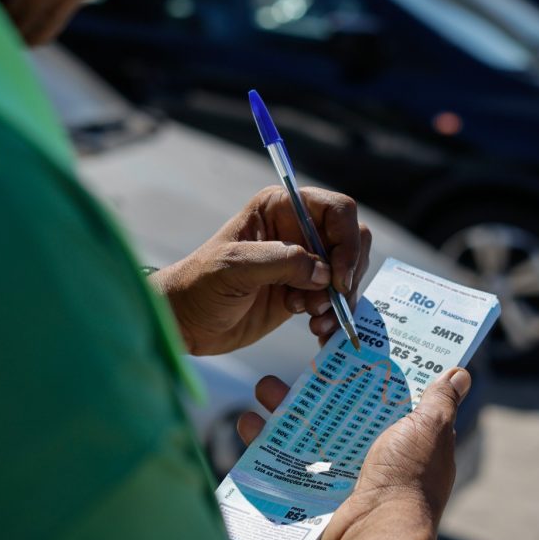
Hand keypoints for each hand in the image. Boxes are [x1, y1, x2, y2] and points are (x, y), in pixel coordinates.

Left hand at [151, 186, 371, 355]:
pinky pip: (336, 300)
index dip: (346, 241)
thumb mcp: (234, 267)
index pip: (337, 210)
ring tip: (314, 321)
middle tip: (328, 303)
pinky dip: (335, 317)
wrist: (186, 323)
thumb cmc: (200, 285)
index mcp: (281, 208)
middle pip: (352, 241)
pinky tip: (318, 331)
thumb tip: (324, 273)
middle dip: (347, 274)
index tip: (338, 278)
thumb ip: (280, 262)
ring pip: (347, 273)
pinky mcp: (303, 292)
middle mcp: (298, 230)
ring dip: (340, 301)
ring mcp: (303, 262)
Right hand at [236, 367, 470, 539]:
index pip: (385, 395)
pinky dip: (264, 442)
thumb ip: (440, 402)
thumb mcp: (428, 430)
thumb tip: (460, 374)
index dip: (367, 370)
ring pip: (308, 431)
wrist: (374, 537)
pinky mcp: (315, 491)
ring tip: (264, 388)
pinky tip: (247, 421)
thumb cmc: (407, 481)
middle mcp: (374, 454)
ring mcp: (342, 473)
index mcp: (406, 438)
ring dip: (283, 408)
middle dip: (316, 384)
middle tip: (299, 361)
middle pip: (340, 409)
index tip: (347, 343)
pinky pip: (286, 461)